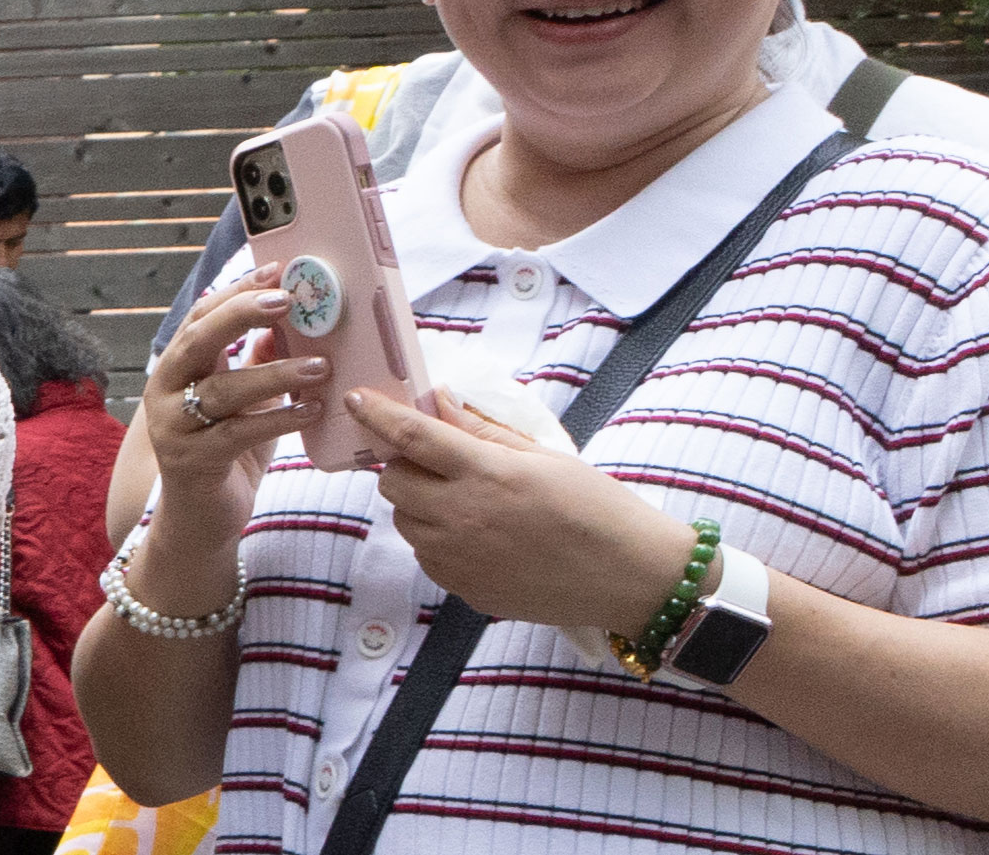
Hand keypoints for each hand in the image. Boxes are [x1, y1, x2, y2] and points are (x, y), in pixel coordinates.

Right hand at [136, 273, 315, 522]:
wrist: (200, 519)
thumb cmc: (226, 453)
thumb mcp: (246, 402)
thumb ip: (257, 363)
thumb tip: (288, 324)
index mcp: (177, 369)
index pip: (201, 317)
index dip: (238, 292)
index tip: (277, 272)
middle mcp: (166, 392)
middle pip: (198, 339)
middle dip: (242, 314)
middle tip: (288, 302)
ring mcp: (174, 427)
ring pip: (223, 389)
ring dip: (274, 373)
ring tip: (320, 365)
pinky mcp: (193, 461)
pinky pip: (239, 433)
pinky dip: (279, 419)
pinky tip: (312, 411)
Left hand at [353, 387, 698, 635]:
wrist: (633, 577)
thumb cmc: (599, 509)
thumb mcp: (546, 457)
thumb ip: (485, 433)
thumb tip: (442, 402)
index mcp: (488, 474)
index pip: (412, 437)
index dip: (378, 415)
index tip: (356, 400)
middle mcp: (463, 517)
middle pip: (393, 482)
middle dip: (406, 467)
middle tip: (439, 464)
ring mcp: (460, 558)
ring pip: (404, 520)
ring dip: (419, 505)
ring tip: (466, 503)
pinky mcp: (464, 588)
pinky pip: (426, 556)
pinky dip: (437, 541)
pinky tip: (479, 537)